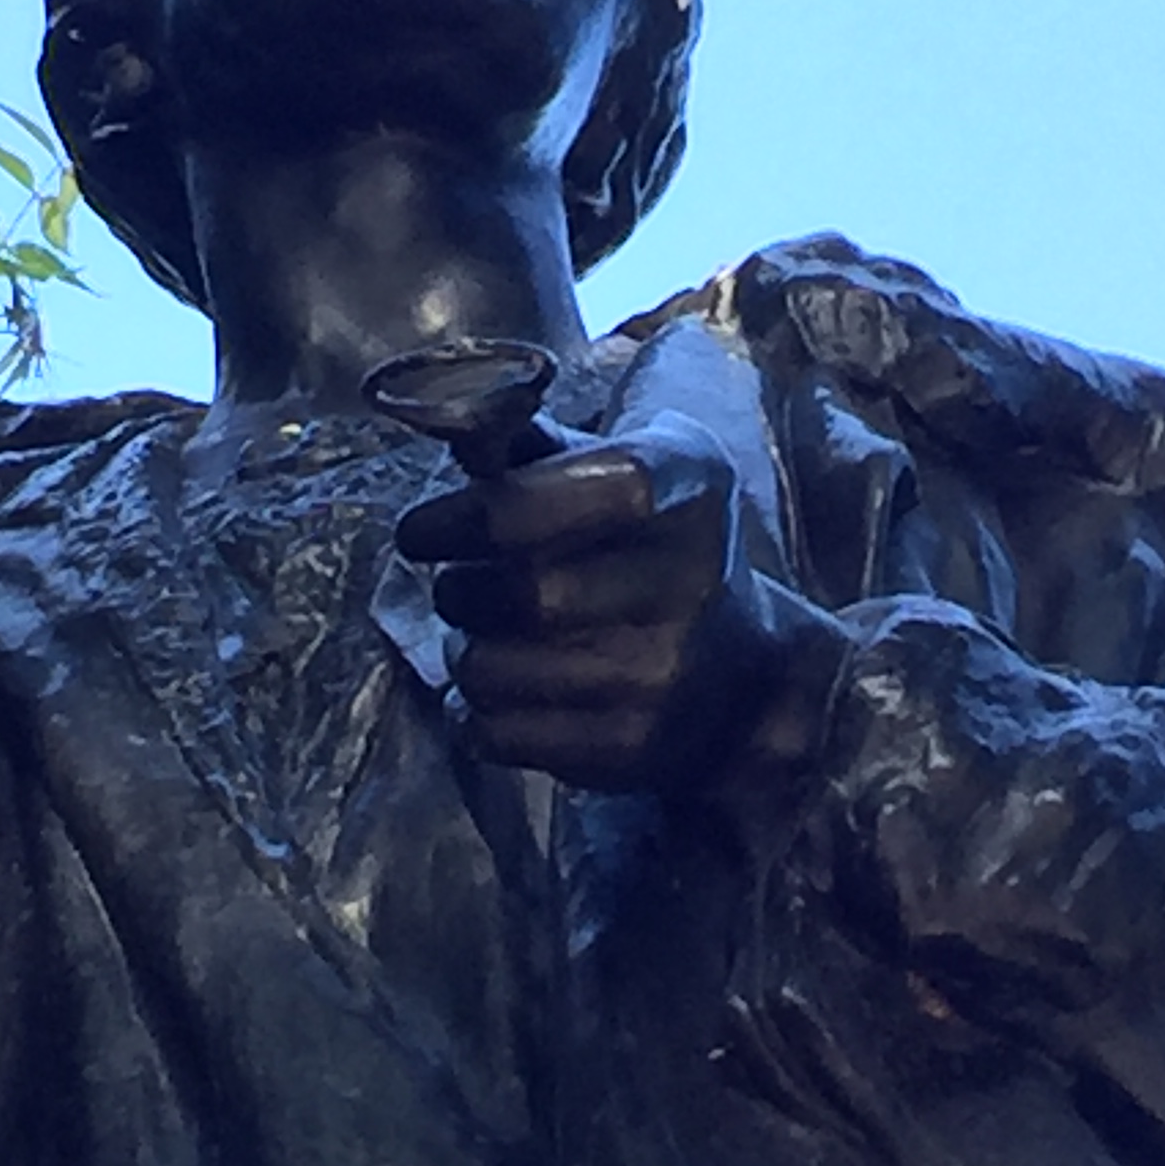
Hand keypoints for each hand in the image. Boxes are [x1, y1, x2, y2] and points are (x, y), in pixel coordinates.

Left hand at [395, 418, 834, 794]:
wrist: (743, 678)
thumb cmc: (651, 549)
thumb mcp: (623, 469)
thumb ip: (533, 446)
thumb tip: (445, 417)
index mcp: (687, 488)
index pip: (568, 494)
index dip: (476, 514)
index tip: (421, 530)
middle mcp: (688, 581)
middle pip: (520, 593)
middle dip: (457, 589)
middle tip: (457, 584)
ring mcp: (662, 675)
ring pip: (491, 668)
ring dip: (463, 652)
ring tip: (488, 637)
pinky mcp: (630, 748)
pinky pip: (496, 732)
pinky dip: (477, 712)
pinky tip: (508, 689)